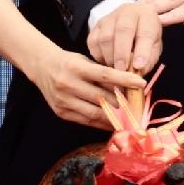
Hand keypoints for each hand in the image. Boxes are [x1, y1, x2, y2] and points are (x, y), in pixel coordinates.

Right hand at [30, 39, 153, 128]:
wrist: (42, 67)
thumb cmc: (69, 63)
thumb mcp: (85, 61)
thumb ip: (104, 73)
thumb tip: (128, 86)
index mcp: (76, 68)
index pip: (105, 75)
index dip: (125, 80)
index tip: (141, 84)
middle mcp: (68, 84)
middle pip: (102, 98)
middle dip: (122, 104)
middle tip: (139, 106)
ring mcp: (63, 101)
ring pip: (95, 113)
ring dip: (114, 117)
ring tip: (129, 118)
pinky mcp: (61, 112)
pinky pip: (86, 121)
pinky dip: (101, 123)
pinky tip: (113, 122)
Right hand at [86, 0, 162, 74]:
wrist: (133, 21)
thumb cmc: (146, 36)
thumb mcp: (155, 46)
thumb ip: (149, 59)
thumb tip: (138, 72)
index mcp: (147, 15)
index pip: (145, 32)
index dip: (142, 50)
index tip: (139, 66)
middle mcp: (127, 12)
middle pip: (122, 31)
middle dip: (122, 53)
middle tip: (122, 70)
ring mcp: (109, 18)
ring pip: (105, 38)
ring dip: (110, 57)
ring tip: (116, 70)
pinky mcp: (96, 26)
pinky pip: (93, 42)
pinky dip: (99, 56)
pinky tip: (107, 62)